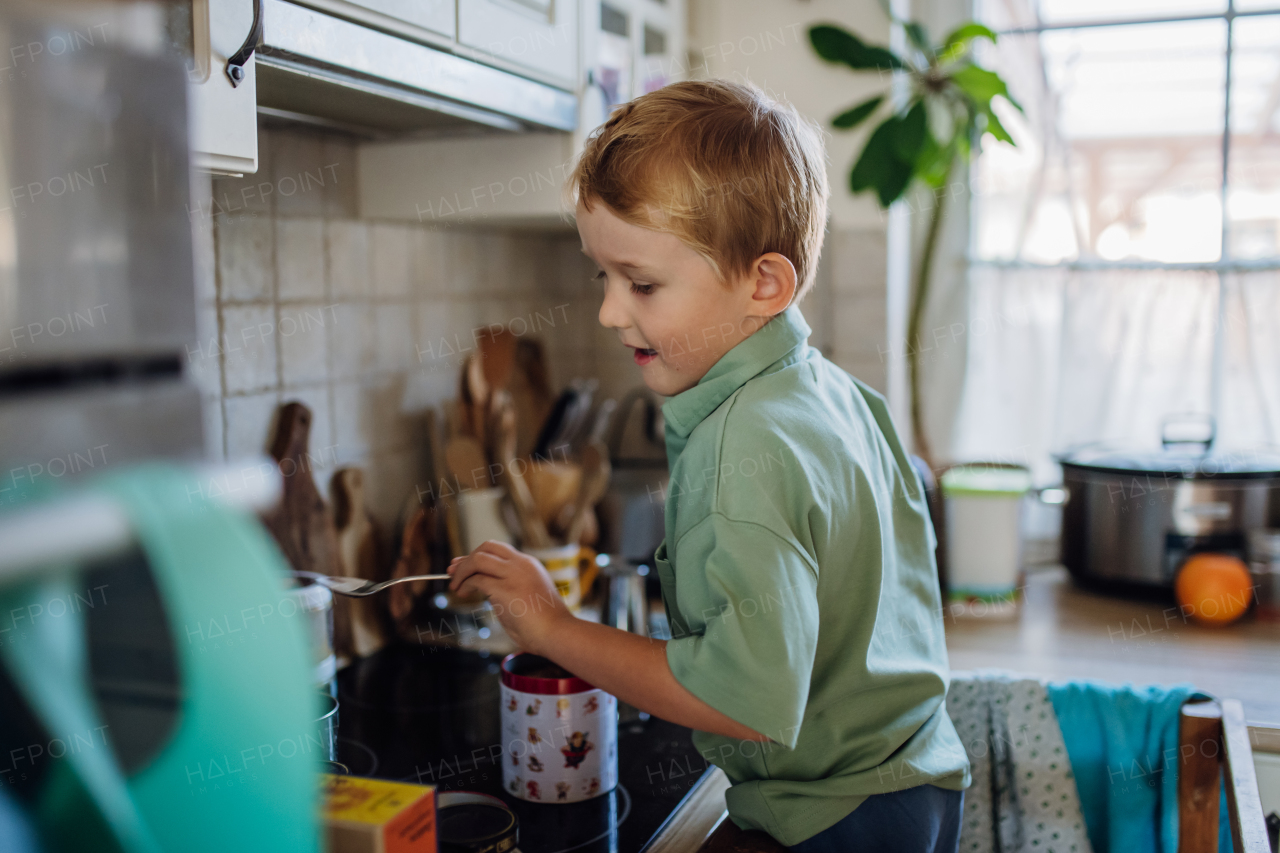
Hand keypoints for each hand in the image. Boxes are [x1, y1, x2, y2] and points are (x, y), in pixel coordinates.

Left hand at [447, 540, 572, 653]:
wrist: (559, 634)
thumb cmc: (545, 625)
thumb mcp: (528, 596)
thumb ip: (509, 588)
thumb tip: (485, 588)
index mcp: (529, 565)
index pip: (498, 550)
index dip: (477, 555)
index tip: (462, 565)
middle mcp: (522, 564)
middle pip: (487, 547)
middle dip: (467, 558)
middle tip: (452, 571)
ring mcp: (514, 575)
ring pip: (478, 559)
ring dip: (462, 571)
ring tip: (454, 585)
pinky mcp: (505, 590)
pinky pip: (477, 580)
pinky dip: (465, 584)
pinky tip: (462, 593)